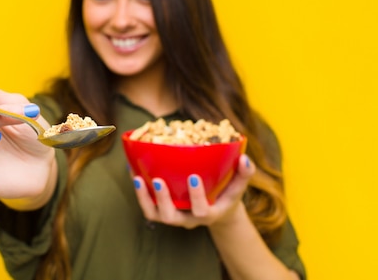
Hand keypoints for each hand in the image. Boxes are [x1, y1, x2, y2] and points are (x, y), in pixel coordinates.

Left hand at [132, 154, 254, 228]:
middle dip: (163, 200)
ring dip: (144, 198)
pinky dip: (139, 191)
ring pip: (154, 214)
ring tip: (138, 178)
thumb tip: (244, 158)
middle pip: (172, 217)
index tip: (193, 176)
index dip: (196, 196)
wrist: (216, 212)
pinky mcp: (162, 212)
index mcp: (208, 214)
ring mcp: (173, 216)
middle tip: (158, 180)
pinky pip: (147, 206)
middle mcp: (188, 219)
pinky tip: (133, 171)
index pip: (202, 211)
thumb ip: (244, 174)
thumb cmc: (227, 195)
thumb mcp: (238, 187)